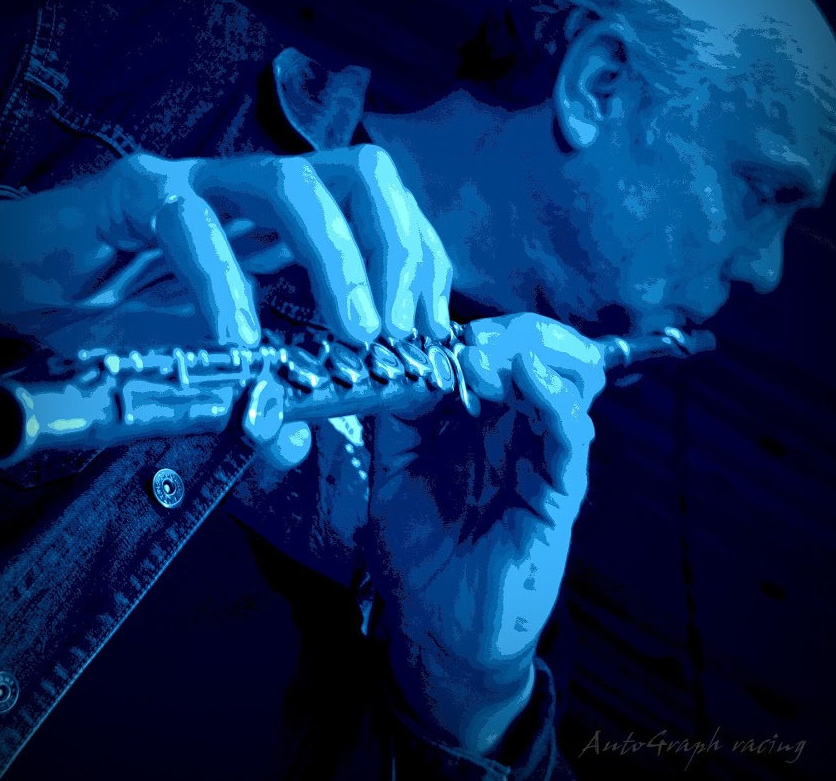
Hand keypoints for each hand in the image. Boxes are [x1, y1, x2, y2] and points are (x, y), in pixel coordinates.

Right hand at [0, 146, 451, 466]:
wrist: (35, 284)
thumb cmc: (136, 318)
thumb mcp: (217, 369)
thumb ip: (258, 401)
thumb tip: (295, 443)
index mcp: (296, 228)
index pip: (389, 217)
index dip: (424, 268)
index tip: (430, 339)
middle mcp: (261, 195)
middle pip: (363, 178)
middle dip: (400, 253)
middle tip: (401, 334)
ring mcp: (203, 185)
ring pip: (293, 185)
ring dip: (339, 263)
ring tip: (353, 334)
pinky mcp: (139, 193)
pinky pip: (191, 224)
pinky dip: (225, 285)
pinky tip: (238, 341)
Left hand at [368, 313, 604, 752]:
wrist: (440, 633)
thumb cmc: (417, 555)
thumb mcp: (392, 475)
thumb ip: (398, 421)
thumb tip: (397, 360)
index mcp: (472, 422)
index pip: (490, 354)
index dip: (473, 333)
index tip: (443, 327)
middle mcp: (510, 431)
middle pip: (533, 356)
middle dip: (508, 336)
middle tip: (476, 342)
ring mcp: (538, 458)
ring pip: (565, 384)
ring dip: (534, 357)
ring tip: (497, 359)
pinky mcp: (559, 493)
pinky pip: (568, 439)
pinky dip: (557, 401)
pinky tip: (532, 380)